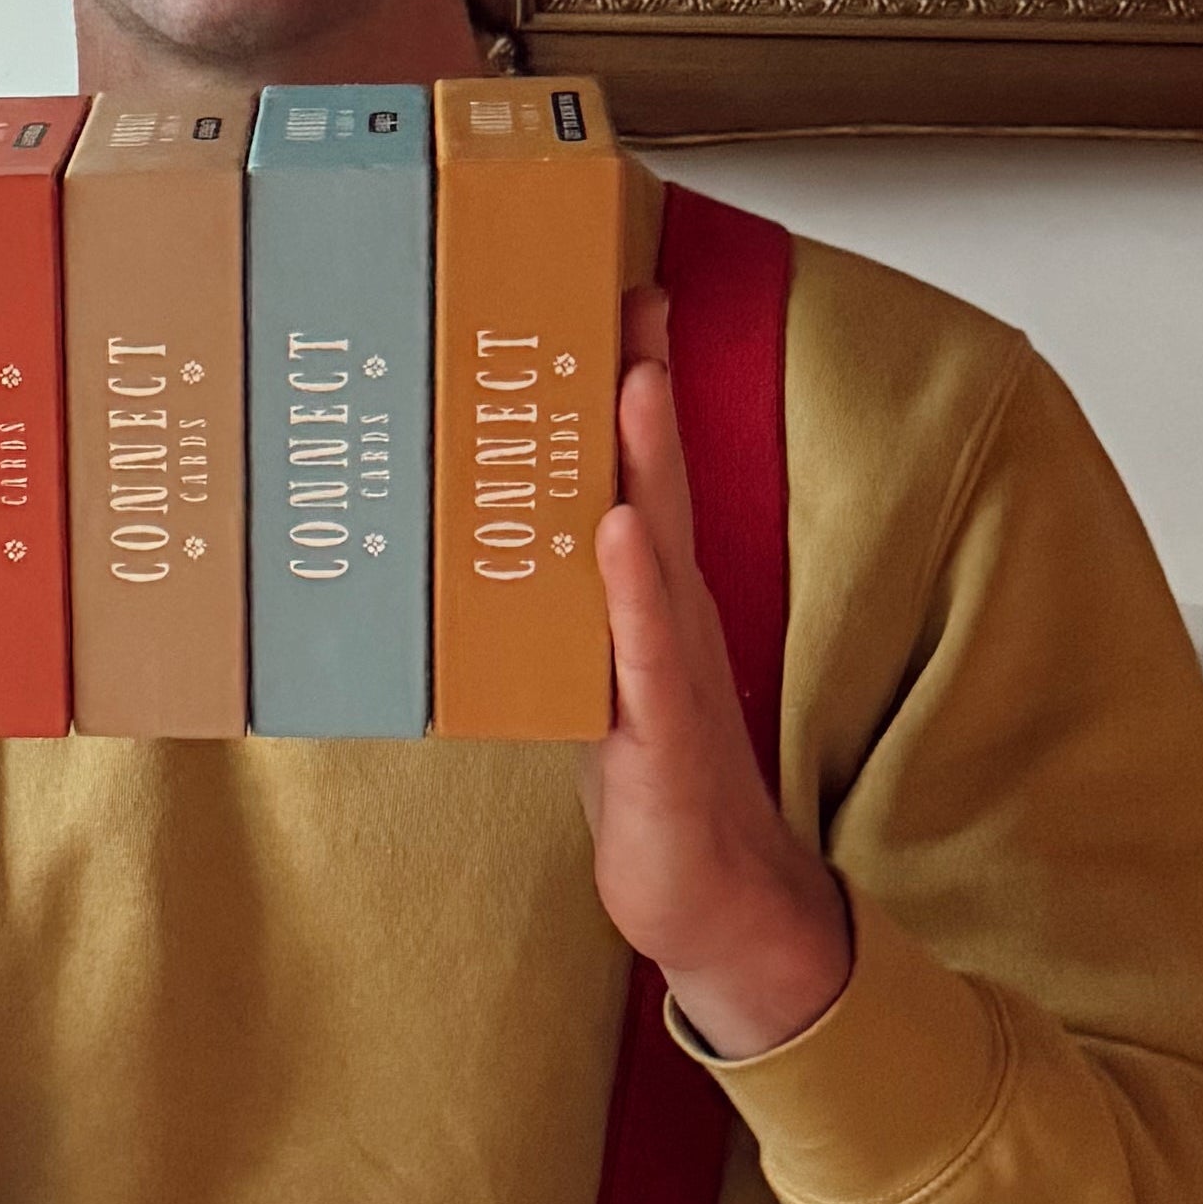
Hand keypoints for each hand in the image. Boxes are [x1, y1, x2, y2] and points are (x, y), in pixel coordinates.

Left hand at [578, 287, 853, 1059]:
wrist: (714, 906)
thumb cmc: (650, 789)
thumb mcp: (591, 681)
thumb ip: (557, 613)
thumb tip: (488, 544)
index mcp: (646, 603)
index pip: (635, 478)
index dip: (627, 392)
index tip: (609, 301)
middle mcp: (666, 619)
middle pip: (650, 485)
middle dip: (637, 390)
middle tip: (625, 297)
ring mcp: (670, 672)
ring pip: (653, 549)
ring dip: (640, 464)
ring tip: (628, 379)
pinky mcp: (662, 737)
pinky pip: (645, 654)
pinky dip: (631, 592)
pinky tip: (617, 534)